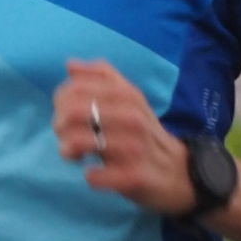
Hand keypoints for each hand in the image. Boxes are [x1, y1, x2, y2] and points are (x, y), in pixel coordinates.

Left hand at [55, 57, 193, 215]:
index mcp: (128, 95)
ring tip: (74, 155)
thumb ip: (102, 78)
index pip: (75, 88)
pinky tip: (94, 174)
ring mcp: (135, 147)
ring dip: (68, 149)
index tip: (64, 114)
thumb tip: (70, 64)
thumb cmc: (144, 134)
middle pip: (72, 113)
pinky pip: (95, 175)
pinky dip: (89, 175)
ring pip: (80, 142)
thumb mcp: (131, 100)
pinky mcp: (134, 176)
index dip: (60, 102)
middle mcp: (133, 117)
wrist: (180, 172)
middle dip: (60, 126)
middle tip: (65, 137)